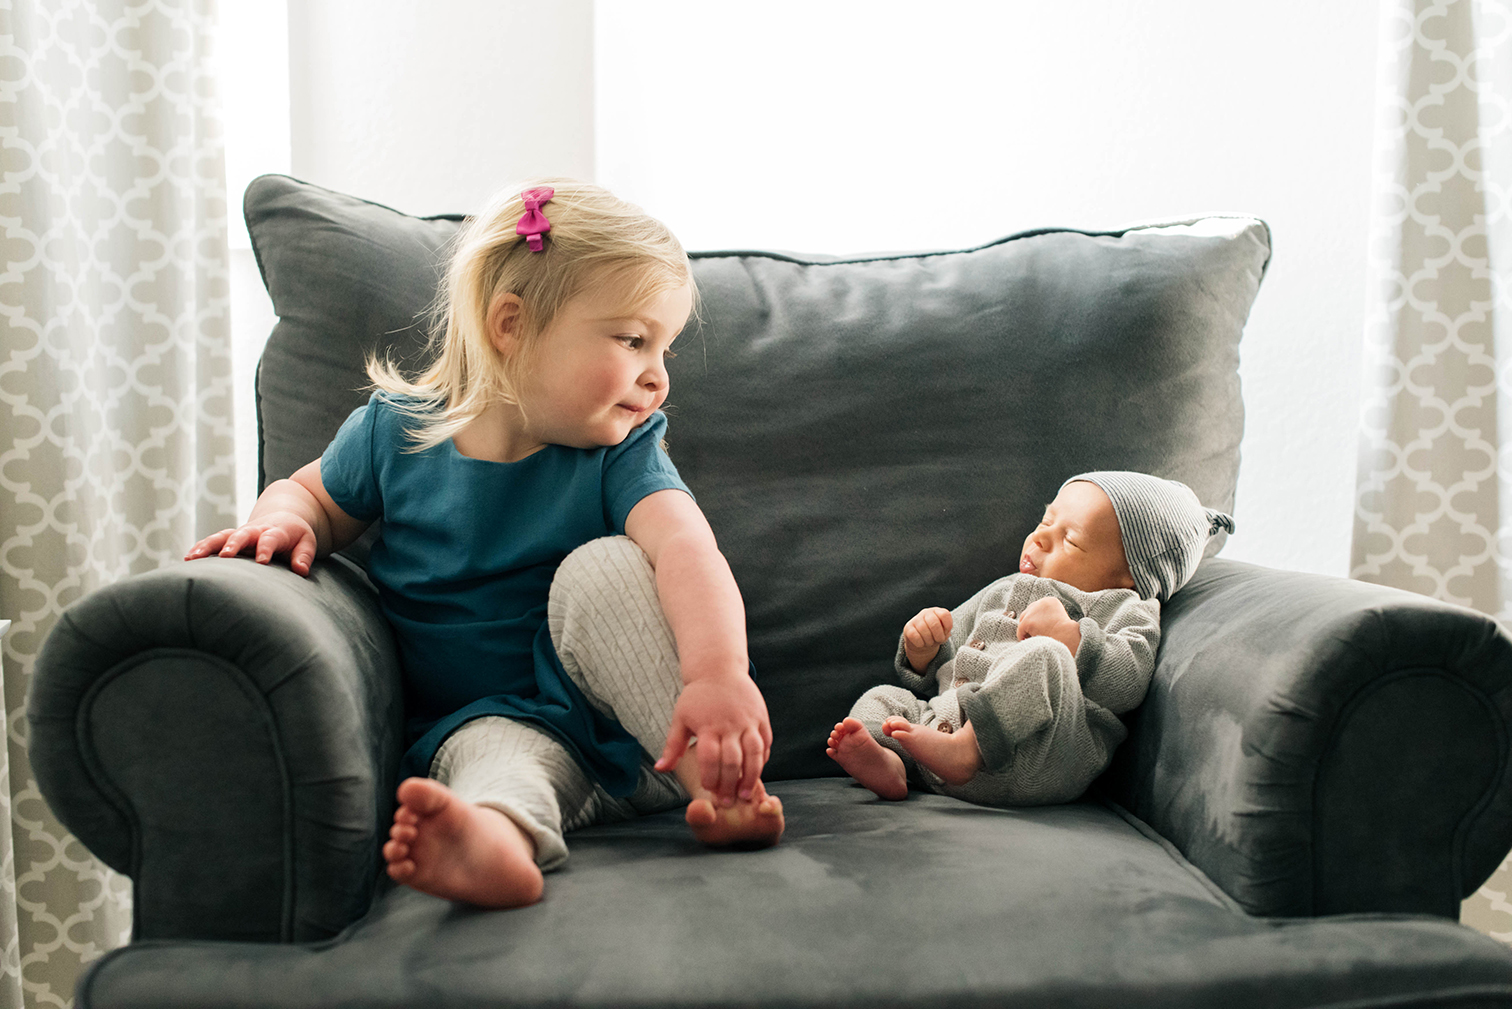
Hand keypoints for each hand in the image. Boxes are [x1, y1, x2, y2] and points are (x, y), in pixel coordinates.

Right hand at [184, 511, 319, 575]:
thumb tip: (301, 570)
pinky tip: (187, 559)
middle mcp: (255, 530)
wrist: (282, 517)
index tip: (262, 561)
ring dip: (207, 546)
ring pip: (221, 536)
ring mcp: (239, 534)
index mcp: (276, 531)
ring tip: (192, 558)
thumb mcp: (306, 542)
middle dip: (233, 544)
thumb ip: (304, 555)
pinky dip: (200, 548)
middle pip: (242, 534)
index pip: (270, 538)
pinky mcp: (229, 538)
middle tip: (224, 556)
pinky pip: (213, 541)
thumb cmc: (295, 535)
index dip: (266, 548)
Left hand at [655, 670, 771, 805]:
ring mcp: (748, 721)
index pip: (710, 757)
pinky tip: (756, 772)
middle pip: (733, 759)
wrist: (719, 669)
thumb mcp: (680, 718)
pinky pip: (765, 742)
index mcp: (708, 726)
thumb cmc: (697, 697)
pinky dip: (762, 759)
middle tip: (729, 801)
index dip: (711, 777)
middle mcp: (730, 724)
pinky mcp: (761, 717)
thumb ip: (673, 746)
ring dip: (751, 775)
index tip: (709, 791)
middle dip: (731, 784)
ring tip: (747, 793)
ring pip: (754, 753)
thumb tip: (660, 768)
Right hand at [903, 607, 952, 672]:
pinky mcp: (908, 627)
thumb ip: (947, 631)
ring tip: (929, 643)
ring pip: (923, 629)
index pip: (944, 614)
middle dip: (938, 636)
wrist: (922, 644)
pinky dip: (920, 643)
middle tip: (938, 640)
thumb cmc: (935, 636)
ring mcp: (916, 619)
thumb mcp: (944, 633)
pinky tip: (921, 643)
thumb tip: (946, 633)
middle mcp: (926, 613)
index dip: (948, 626)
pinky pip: (914, 635)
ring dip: (929, 641)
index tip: (946, 632)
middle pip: (934, 623)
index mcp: (937, 612)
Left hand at [1016, 596, 1081, 654]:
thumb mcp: (1058, 617)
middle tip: (1034, 633)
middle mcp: (1040, 602)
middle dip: (1030, 623)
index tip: (1040, 627)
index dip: (1037, 619)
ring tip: (1032, 637)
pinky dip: (1022, 636)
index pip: (1037, 608)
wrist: (1067, 637)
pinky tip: (1027, 641)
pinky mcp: (1027, 621)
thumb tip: (1036, 621)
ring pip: (1023, 620)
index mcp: (1050, 600)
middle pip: (1028, 612)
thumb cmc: (1066, 632)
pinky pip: (1020, 630)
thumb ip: (1047, 615)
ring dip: (1026, 629)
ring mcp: (1033, 612)